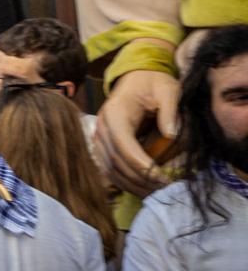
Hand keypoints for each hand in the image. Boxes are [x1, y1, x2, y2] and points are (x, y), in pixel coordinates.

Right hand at [96, 67, 177, 195]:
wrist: (136, 79)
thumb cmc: (153, 84)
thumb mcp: (168, 90)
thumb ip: (170, 110)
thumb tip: (171, 134)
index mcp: (115, 113)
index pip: (124, 145)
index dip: (142, 165)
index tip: (163, 177)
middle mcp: (101, 127)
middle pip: (115, 161)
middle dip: (139, 179)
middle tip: (163, 188)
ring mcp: (98, 137)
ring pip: (109, 169)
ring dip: (131, 184)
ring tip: (154, 192)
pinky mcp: (101, 145)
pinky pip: (108, 168)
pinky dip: (123, 181)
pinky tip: (141, 187)